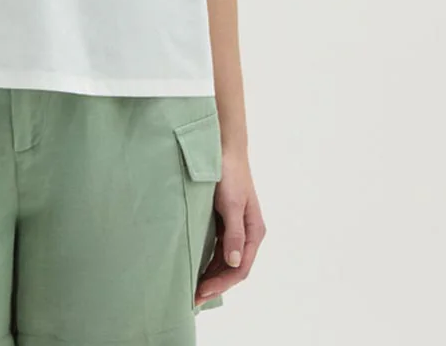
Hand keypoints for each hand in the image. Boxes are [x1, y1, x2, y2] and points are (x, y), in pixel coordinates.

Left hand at [193, 149, 265, 303]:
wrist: (223, 147)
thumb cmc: (229, 173)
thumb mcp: (230, 203)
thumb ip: (233, 233)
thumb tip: (234, 263)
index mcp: (254, 232)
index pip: (240, 268)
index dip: (221, 284)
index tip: (201, 292)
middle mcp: (247, 233)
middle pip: (232, 268)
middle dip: (215, 285)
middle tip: (192, 299)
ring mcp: (235, 228)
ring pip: (224, 261)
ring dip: (210, 275)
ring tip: (191, 289)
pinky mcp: (224, 221)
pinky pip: (217, 249)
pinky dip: (208, 261)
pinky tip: (195, 268)